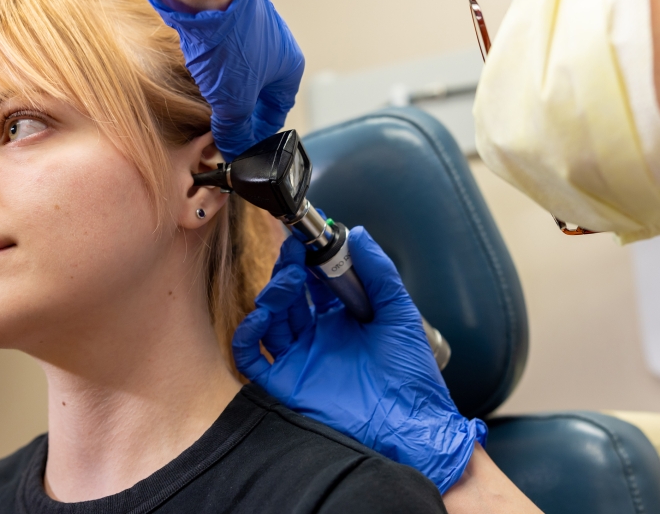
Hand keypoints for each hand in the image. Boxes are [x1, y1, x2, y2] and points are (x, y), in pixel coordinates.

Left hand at [144, 0, 303, 158]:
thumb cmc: (231, 38)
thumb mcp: (235, 99)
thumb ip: (235, 128)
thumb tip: (233, 148)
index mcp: (289, 68)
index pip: (278, 113)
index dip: (260, 136)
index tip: (241, 150)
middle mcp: (274, 50)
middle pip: (257, 94)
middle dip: (238, 116)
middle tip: (218, 135)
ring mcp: (249, 33)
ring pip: (237, 74)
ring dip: (222, 94)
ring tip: (203, 111)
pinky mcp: (224, 22)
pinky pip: (220, 56)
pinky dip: (209, 73)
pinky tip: (194, 80)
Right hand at [233, 227, 486, 492]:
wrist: (410, 425)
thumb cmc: (411, 376)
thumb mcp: (399, 314)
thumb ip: (380, 273)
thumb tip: (358, 234)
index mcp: (344, 320)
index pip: (315, 282)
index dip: (308, 260)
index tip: (306, 239)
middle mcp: (319, 337)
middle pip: (289, 297)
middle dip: (287, 272)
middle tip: (293, 255)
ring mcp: (300, 359)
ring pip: (270, 321)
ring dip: (271, 295)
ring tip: (286, 282)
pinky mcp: (286, 383)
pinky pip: (252, 358)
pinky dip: (247, 334)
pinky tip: (260, 316)